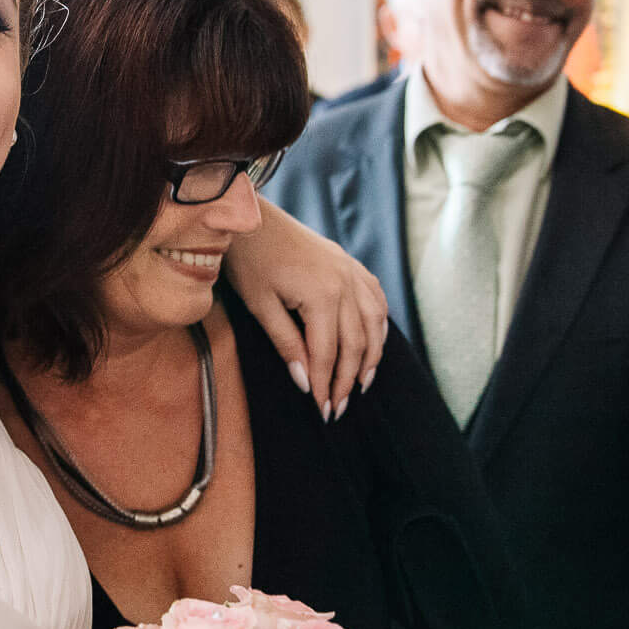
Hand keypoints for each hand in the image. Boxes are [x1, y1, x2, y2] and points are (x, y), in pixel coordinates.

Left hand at [225, 196, 386, 417]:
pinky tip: (374, 340)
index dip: (325, 385)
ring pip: (373, 323)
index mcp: (321, 295)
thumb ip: (286, 344)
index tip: (321, 411)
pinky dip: (378, 323)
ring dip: (371, 356)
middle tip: (338, 408)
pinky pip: (375, 298)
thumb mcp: (261, 305)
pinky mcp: (349, 263)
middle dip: (347, 380)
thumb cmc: (249, 260)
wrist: (251, 217)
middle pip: (355, 343)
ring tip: (362, 384)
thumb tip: (305, 382)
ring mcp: (351, 271)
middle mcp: (344, 283)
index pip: (327, 353)